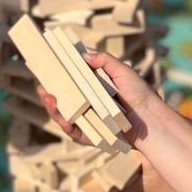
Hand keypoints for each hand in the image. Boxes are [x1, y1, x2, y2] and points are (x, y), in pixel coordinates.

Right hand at [37, 51, 160, 144]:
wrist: (150, 119)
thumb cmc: (139, 93)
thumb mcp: (122, 70)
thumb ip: (104, 61)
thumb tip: (83, 55)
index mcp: (94, 89)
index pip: (71, 83)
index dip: (58, 78)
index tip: (46, 70)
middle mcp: (89, 105)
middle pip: (64, 101)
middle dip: (49, 95)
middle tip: (41, 87)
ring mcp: (90, 121)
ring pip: (65, 117)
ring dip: (53, 109)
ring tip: (48, 98)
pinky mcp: (93, 136)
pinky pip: (76, 133)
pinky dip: (68, 126)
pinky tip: (63, 119)